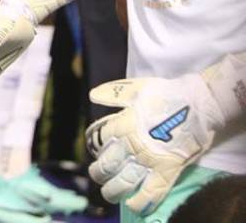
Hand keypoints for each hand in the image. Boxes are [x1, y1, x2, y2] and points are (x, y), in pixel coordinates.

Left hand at [86, 75, 222, 214]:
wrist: (199, 105)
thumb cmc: (168, 94)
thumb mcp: (136, 88)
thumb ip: (114, 94)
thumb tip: (93, 95)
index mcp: (122, 124)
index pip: (96, 140)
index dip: (94, 147)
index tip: (97, 150)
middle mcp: (132, 145)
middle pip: (106, 165)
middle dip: (98, 173)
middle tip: (98, 175)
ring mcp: (150, 160)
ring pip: (124, 182)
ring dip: (113, 191)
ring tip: (110, 193)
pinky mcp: (168, 171)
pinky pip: (151, 193)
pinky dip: (140, 202)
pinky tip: (132, 205)